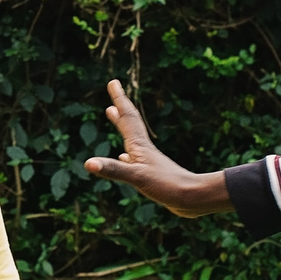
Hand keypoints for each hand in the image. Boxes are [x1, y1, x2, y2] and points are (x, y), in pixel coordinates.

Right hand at [82, 79, 233, 217]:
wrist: (192, 198)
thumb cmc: (167, 186)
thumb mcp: (137, 178)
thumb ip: (113, 170)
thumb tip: (88, 163)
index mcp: (139, 146)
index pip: (127, 118)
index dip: (119, 100)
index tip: (113, 82)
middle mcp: (144, 149)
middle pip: (130, 122)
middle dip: (121, 105)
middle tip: (115, 90)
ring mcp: (148, 161)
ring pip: (132, 138)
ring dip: (122, 125)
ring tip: (114, 115)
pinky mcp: (152, 173)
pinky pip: (134, 158)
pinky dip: (126, 154)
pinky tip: (125, 157)